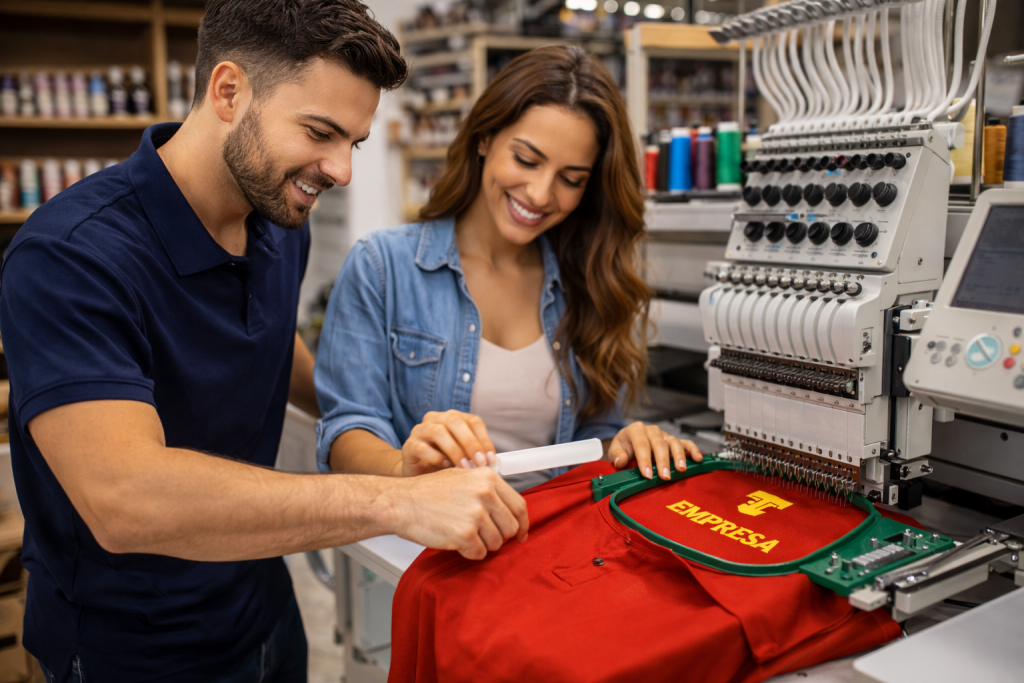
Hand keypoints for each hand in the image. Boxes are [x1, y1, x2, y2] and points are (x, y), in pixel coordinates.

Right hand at [389, 466, 528, 559]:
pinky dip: (469, 552)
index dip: (522, 524)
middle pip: (511, 527)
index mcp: (488, 478)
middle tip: (480, 535)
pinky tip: (455, 541)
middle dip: (498, 536)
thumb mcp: (462, 478)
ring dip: (482, 544)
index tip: (521, 534)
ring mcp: (476, 514)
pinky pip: (479, 553)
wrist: (400, 502)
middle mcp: (485, 494)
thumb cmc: (427, 493)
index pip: (519, 506)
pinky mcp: (465, 534)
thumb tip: (509, 510)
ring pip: (496, 543)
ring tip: (462, 533)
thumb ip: (488, 490)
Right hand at [401, 410, 496, 476]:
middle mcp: (435, 419)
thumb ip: (476, 455)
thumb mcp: (464, 457)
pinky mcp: (408, 446)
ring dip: (454, 450)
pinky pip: (421, 447)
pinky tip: (445, 466)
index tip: (491, 459)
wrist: (418, 475)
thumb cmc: (444, 464)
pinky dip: (435, 457)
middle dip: (470, 442)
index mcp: (453, 418)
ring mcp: (420, 431)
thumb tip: (493, 462)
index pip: (473, 421)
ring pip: (438, 431)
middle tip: (480, 462)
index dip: (484, 439)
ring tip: (464, 467)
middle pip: (455, 421)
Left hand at [607, 421, 702, 480]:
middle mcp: (651, 430)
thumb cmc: (624, 447)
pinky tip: (698, 459)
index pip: (641, 444)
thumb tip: (621, 461)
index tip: (648, 474)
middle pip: (659, 444)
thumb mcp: (615, 449)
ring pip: (673, 443)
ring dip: (678, 456)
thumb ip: (617, 454)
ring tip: (681, 470)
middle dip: (662, 462)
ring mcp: (664, 435)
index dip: (645, 459)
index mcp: (636, 430)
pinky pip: (685, 443)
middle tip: (665, 477)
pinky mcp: (672, 441)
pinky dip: (693, 449)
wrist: (629, 442)